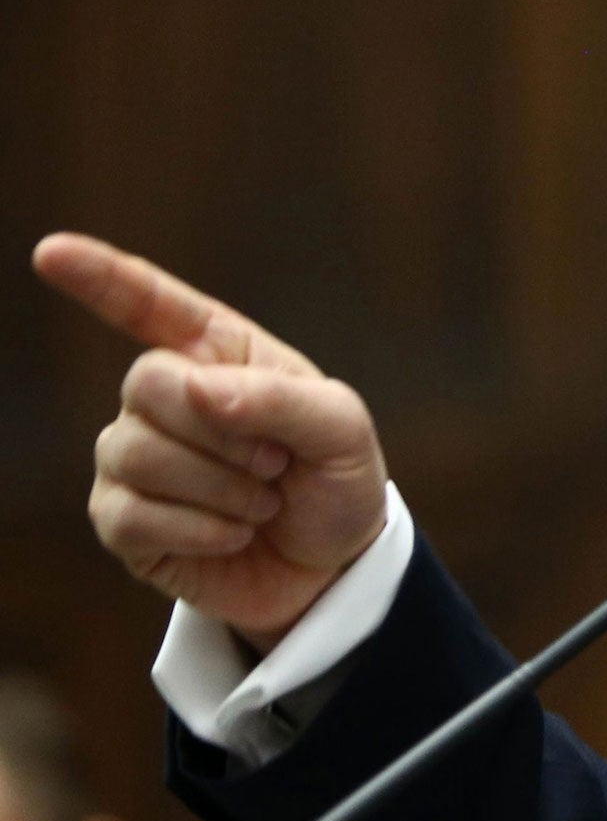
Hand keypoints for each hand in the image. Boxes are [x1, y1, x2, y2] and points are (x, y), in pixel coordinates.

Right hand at [33, 234, 389, 652]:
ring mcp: (134, 457)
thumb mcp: (341, 430)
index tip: (51, 251)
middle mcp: (166, 396)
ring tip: (263, 502)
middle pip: (146, 383)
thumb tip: (197, 390)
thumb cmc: (336, 482)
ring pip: (138, 453)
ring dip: (222, 487)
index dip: (100, 276)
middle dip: (223, 432)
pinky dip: (201, 530)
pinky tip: (233, 534)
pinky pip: (133, 516)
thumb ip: (280, 399)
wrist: (332, 568)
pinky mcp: (121, 520)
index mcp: (219, 353)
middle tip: (277, 462)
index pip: (150, 303)